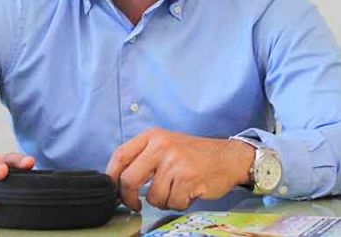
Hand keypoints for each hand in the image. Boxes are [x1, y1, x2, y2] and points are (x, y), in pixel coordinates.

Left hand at [105, 128, 253, 211]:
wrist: (229, 157)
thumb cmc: (194, 155)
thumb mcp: (166, 145)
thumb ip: (143, 159)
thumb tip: (118, 183)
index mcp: (152, 136)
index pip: (120, 155)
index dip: (111, 177)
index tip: (113, 190)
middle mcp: (161, 145)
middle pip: (128, 179)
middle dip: (129, 198)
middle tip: (135, 204)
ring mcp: (174, 161)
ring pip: (152, 196)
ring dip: (163, 201)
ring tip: (176, 190)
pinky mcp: (187, 177)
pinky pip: (171, 202)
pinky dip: (178, 203)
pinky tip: (188, 192)